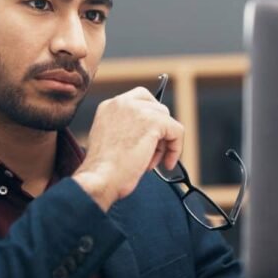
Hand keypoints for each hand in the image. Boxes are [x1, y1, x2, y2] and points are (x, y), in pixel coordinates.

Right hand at [72, 87, 183, 210]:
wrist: (101, 178)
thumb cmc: (103, 169)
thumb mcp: (110, 139)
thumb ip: (125, 128)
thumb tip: (149, 133)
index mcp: (109, 106)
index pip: (139, 99)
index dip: (150, 117)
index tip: (152, 135)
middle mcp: (122, 102)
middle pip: (156, 107)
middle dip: (158, 131)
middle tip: (153, 152)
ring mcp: (138, 109)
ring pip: (167, 120)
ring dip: (163, 143)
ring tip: (151, 162)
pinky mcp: (153, 121)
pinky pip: (177, 131)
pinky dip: (176, 148)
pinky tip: (167, 163)